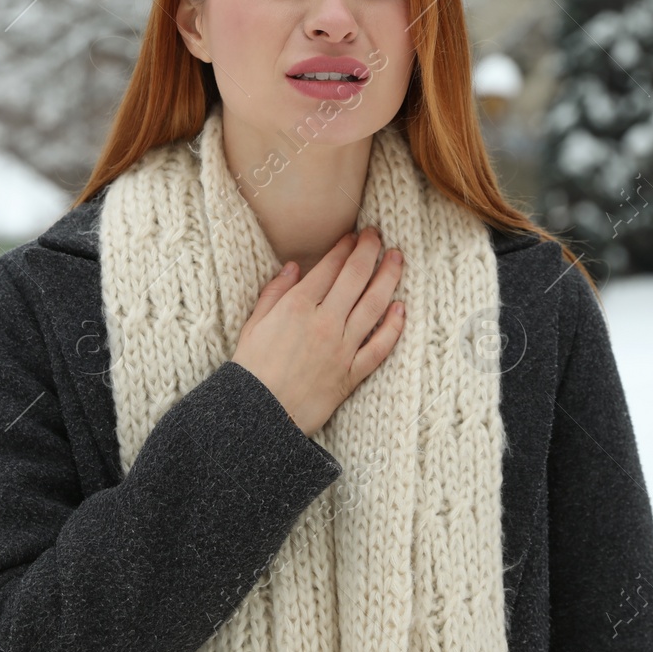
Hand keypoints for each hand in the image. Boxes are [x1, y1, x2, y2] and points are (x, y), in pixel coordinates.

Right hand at [229, 226, 406, 436]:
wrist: (259, 417)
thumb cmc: (251, 370)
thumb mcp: (253, 324)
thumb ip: (274, 293)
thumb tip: (294, 267)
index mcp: (297, 306)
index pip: (329, 267)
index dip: (344, 247)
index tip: (354, 235)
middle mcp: (324, 322)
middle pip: (355, 278)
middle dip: (369, 251)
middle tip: (378, 235)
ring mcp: (342, 348)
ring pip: (374, 305)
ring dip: (388, 278)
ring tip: (397, 259)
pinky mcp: (352, 373)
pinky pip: (380, 346)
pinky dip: (393, 326)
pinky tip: (401, 308)